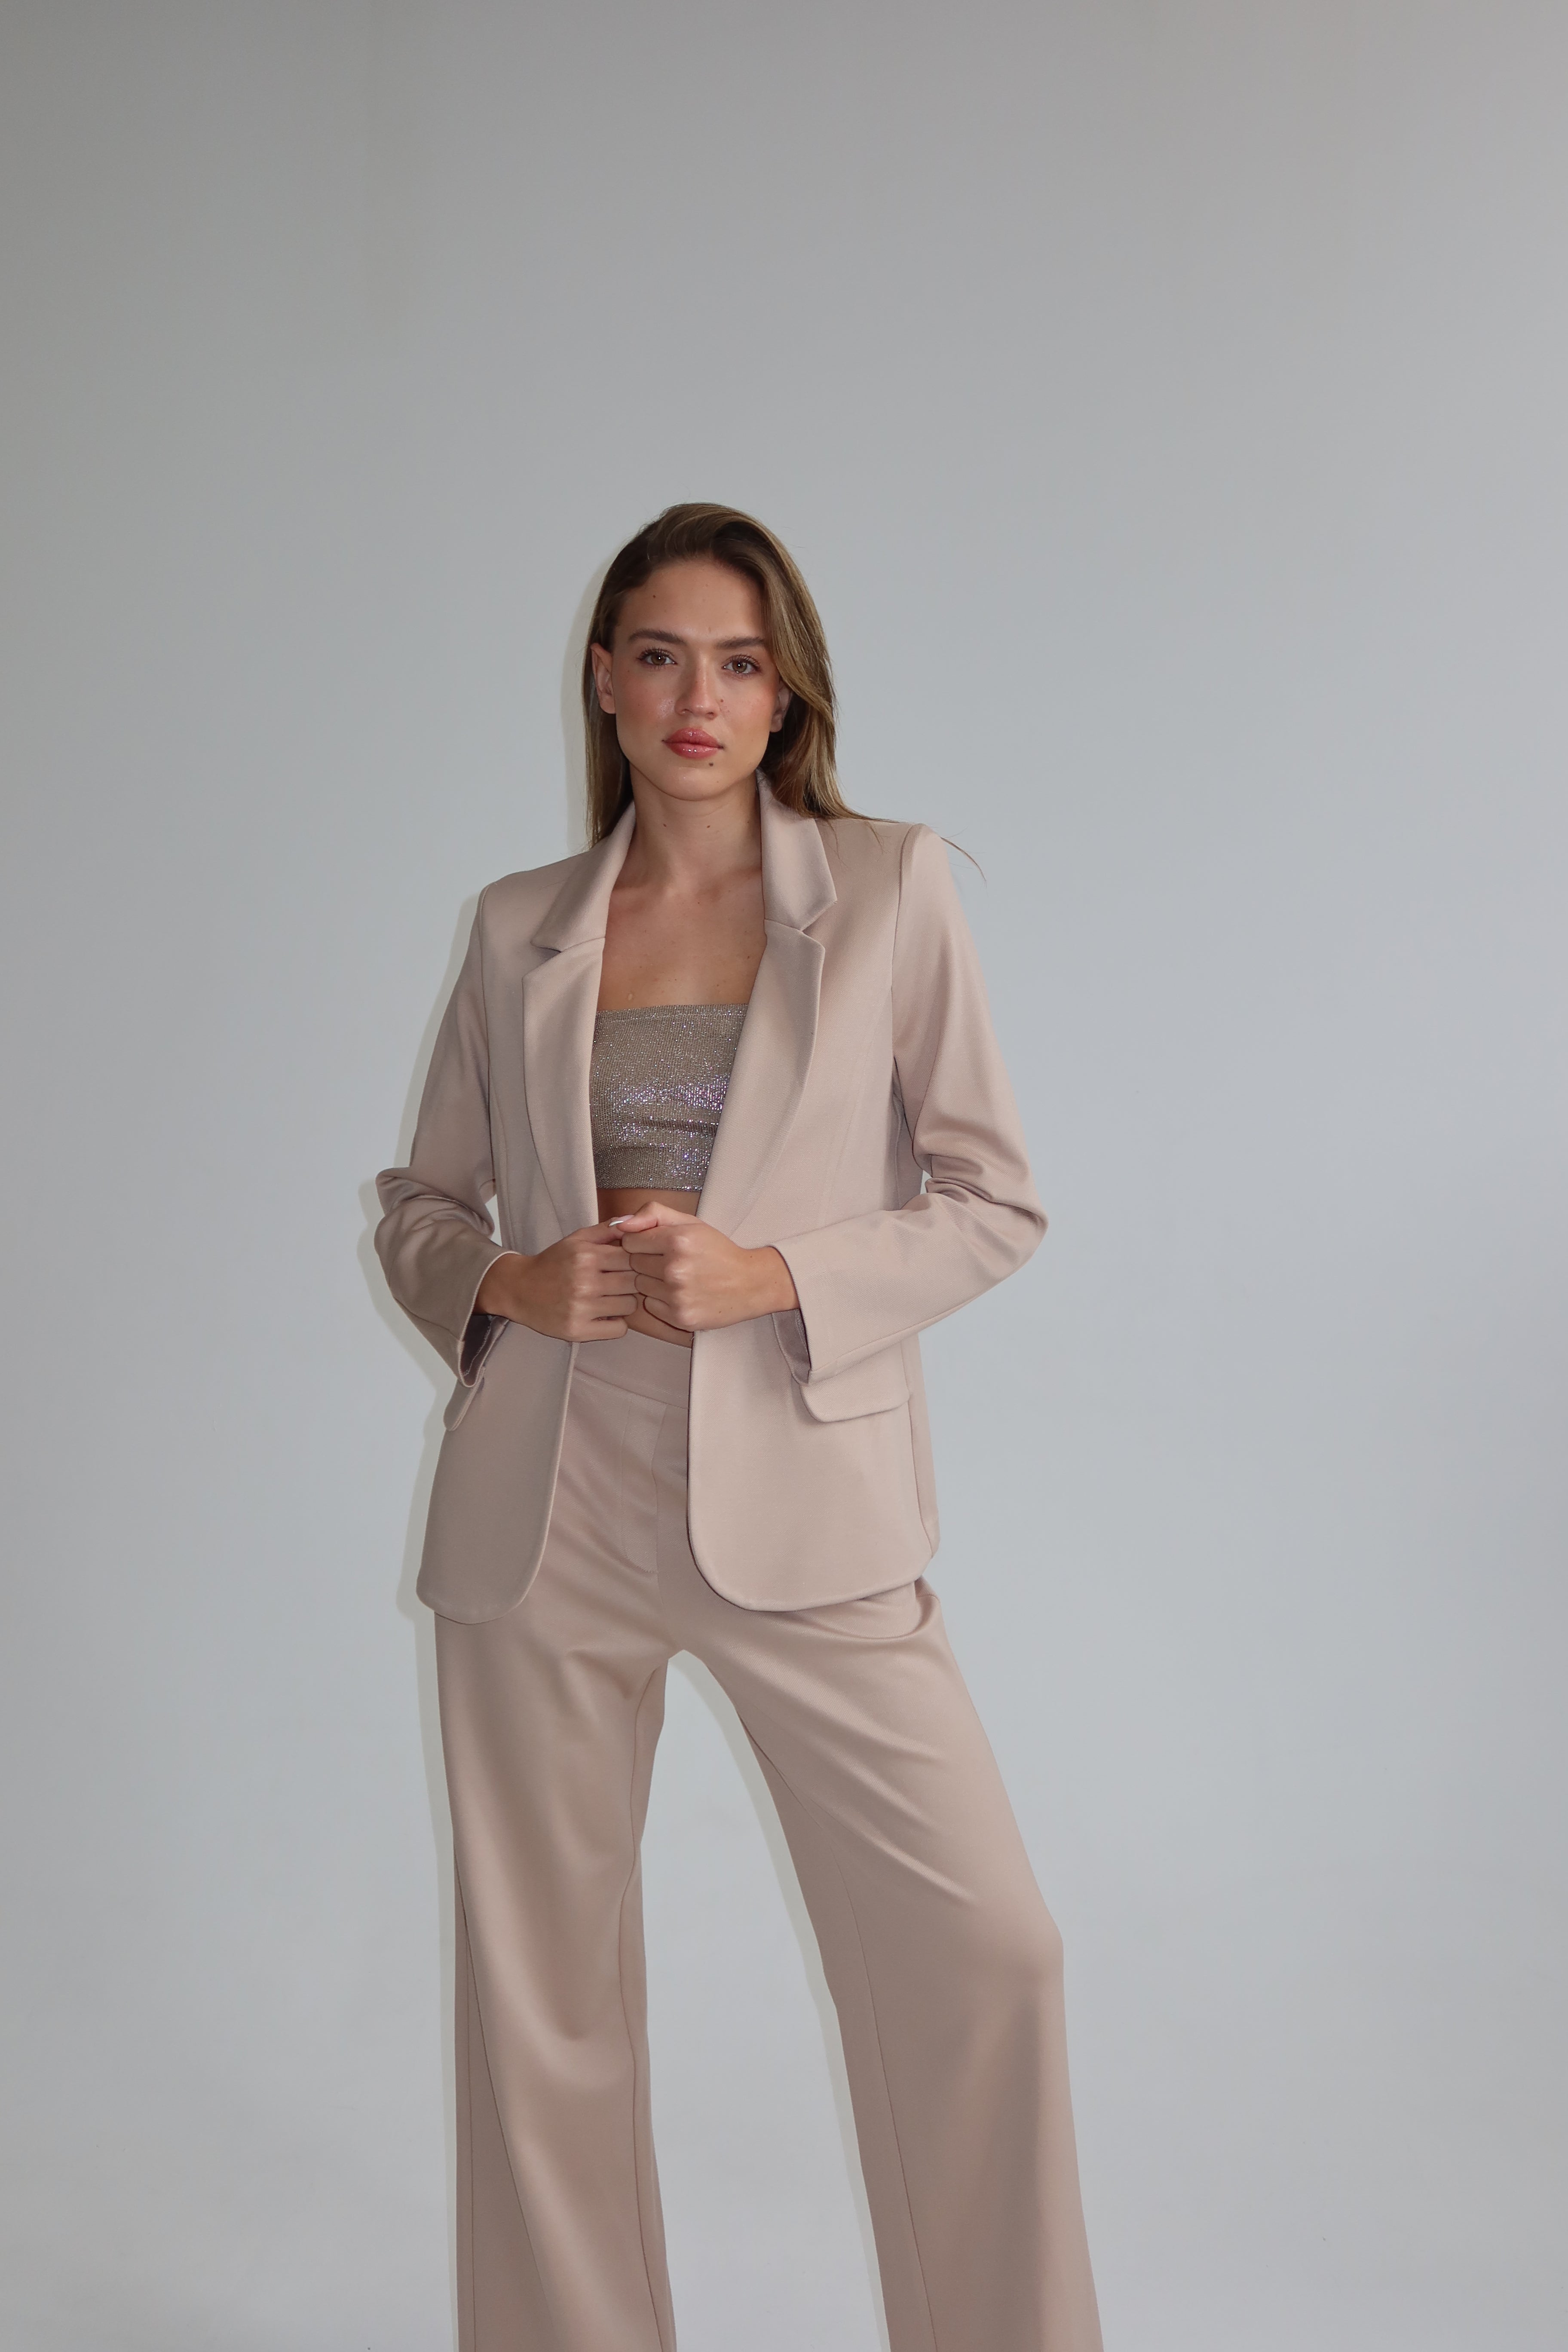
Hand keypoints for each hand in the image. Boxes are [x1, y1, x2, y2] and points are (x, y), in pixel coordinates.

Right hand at [474, 1226, 637, 1342]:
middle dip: (631, 1281)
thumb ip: (605, 1230)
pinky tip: (603, 1315)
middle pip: (634, 1282)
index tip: (626, 1265)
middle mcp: (584, 1282)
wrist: (519, 1289)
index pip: (632, 1258)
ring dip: (624, 1302)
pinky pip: (619, 1329)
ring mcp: (581, 1309)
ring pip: (629, 1306)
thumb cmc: (552, 1262)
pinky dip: (616, 1324)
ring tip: (609, 1298)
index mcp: (585, 1256)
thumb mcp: (576, 1240)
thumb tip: (632, 1222)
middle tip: (619, 1283)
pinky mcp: (578, 1331)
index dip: (635, 1261)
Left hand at [611, 1203, 798, 1334]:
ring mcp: (677, 1295)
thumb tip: (620, 1223)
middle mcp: (676, 1268)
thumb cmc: (719, 1251)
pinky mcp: (680, 1316)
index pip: (630, 1241)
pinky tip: (681, 1294)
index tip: (658, 1246)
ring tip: (677, 1279)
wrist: (751, 1283)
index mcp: (678, 1239)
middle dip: (647, 1262)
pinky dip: (662, 1301)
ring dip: (653, 1282)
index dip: (642, 1243)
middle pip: (633, 1264)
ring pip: (640, 1286)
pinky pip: (651, 1306)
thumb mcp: (691, 1222)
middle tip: (671, 1263)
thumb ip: (653, 1214)